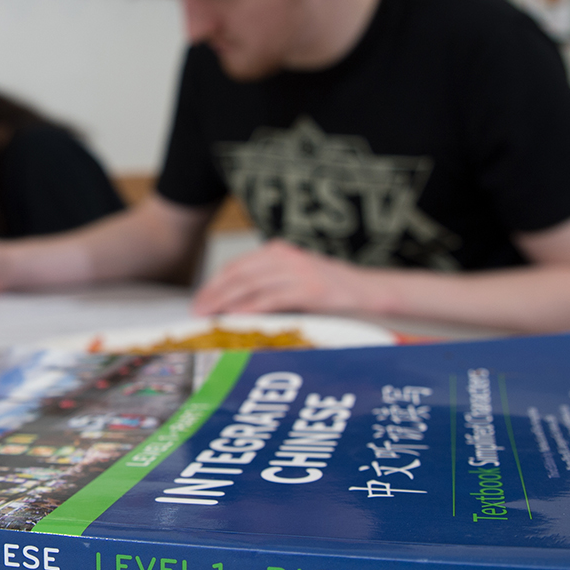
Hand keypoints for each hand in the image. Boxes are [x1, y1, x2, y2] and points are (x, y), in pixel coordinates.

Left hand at [193, 238, 384, 315]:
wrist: (371, 292)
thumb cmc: (332, 292)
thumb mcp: (297, 281)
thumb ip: (270, 286)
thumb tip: (234, 307)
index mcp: (279, 252)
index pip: (238, 266)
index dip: (215, 283)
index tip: (199, 300)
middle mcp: (286, 257)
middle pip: (239, 274)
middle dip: (214, 293)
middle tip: (197, 311)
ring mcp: (298, 272)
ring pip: (251, 285)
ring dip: (226, 302)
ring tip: (209, 316)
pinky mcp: (310, 290)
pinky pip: (272, 299)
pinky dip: (251, 308)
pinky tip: (236, 317)